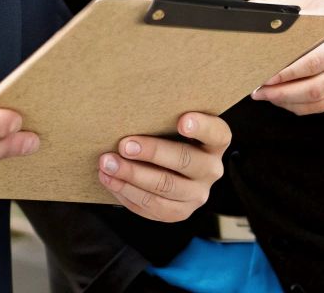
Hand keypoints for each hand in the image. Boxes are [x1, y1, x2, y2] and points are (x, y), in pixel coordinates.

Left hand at [98, 111, 230, 222]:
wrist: (168, 169)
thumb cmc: (167, 136)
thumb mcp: (172, 124)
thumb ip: (163, 118)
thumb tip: (128, 111)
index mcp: (215, 142)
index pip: (216, 133)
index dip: (201, 127)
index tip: (182, 121)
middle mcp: (211, 169)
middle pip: (184, 161)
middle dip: (151, 152)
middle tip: (124, 145)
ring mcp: (197, 194)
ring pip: (165, 187)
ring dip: (132, 176)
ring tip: (107, 164)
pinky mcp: (180, 211)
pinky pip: (153, 207)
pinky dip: (127, 192)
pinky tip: (110, 180)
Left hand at [250, 0, 323, 114]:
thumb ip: (286, 5)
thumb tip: (253, 11)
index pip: (313, 56)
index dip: (285, 70)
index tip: (262, 72)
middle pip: (315, 82)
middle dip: (282, 89)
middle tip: (258, 88)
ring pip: (320, 98)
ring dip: (288, 100)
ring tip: (266, 94)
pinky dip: (302, 106)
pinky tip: (285, 99)